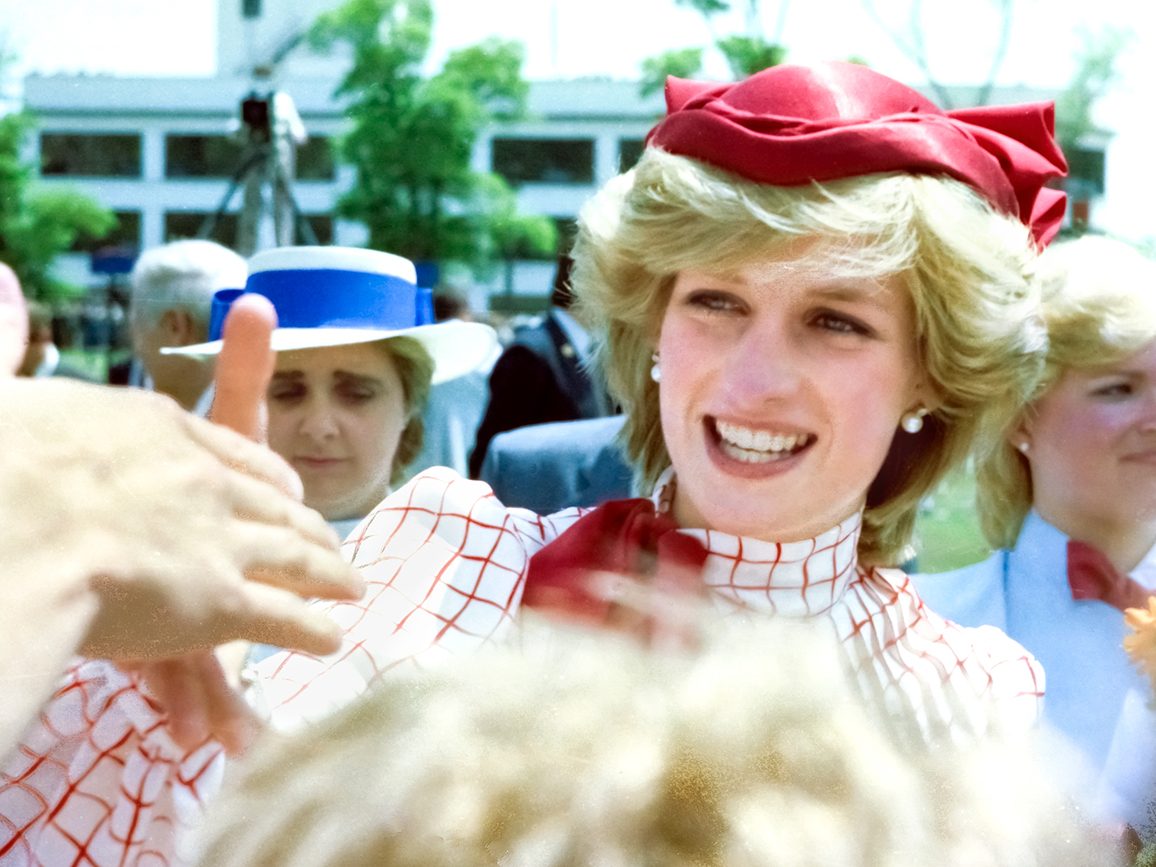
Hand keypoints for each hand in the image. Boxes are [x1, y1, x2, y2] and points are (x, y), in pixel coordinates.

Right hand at [0, 296, 357, 753]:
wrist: (11, 535)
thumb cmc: (0, 467)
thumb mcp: (8, 402)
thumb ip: (6, 346)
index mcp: (157, 427)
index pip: (229, 445)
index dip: (261, 471)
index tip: (285, 487)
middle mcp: (205, 479)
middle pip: (272, 503)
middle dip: (306, 525)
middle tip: (329, 544)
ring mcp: (223, 541)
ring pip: (292, 556)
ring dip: (325, 573)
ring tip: (350, 588)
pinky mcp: (223, 603)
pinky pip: (282, 617)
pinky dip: (310, 629)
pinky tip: (329, 637)